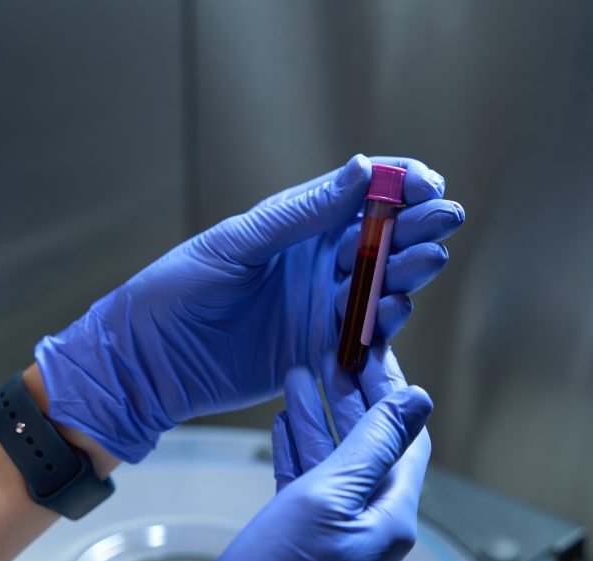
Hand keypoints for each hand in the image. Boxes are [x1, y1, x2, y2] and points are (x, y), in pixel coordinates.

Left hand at [36, 154, 461, 460]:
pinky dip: (384, 322)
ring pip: (379, 284)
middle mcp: (315, 263)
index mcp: (295, 226)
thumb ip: (297, 215)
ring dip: (406, 271)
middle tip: (444, 220)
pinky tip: (397, 307)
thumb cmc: (177, 288)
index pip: (359, 196)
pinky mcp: (319, 349)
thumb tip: (360, 169)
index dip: (397, 185)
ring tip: (426, 261)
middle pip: (381, 239)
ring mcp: (320, 307)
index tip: (424, 183)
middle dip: (416, 226)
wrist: (149, 360)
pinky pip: (363, 334)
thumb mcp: (235, 243)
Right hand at [156, 351, 432, 560]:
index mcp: (391, 516)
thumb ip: (372, 445)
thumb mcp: (328, 497)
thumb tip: (418, 400)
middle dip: (350, 396)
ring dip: (319, 417)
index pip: (405, 436)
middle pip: (369, 446)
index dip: (390, 389)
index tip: (370, 347)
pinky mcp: (304, 549)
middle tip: (332, 350)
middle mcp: (373, 528)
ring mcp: (338, 541)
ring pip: (335, 464)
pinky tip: (284, 424)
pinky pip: (309, 489)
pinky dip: (298, 452)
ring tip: (299, 371)